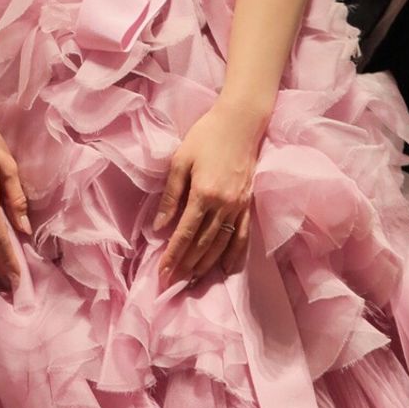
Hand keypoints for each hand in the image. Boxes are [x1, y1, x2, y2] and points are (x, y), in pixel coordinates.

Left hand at [155, 101, 260, 284]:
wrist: (240, 123)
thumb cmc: (205, 136)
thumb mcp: (181, 160)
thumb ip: (171, 195)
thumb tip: (160, 226)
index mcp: (203, 194)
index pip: (184, 233)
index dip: (173, 256)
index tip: (162, 273)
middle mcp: (223, 206)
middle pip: (202, 244)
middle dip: (186, 266)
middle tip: (172, 283)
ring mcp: (239, 207)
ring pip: (221, 245)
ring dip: (206, 265)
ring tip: (192, 281)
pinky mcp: (248, 205)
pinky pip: (242, 236)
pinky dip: (234, 256)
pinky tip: (225, 269)